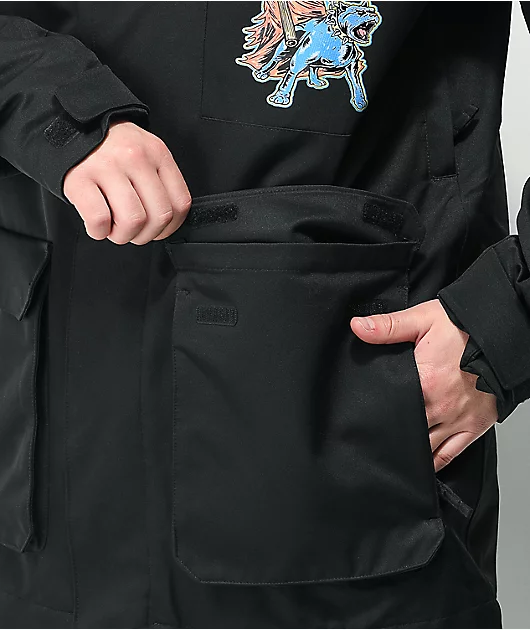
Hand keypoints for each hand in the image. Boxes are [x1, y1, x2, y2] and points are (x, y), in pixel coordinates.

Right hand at [63, 119, 190, 244]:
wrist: (73, 128)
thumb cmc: (112, 149)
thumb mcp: (146, 154)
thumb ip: (160, 182)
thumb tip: (166, 223)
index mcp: (157, 153)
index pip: (180, 204)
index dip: (169, 228)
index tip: (156, 230)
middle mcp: (135, 157)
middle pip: (159, 216)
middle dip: (146, 235)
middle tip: (132, 231)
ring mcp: (107, 166)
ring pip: (132, 221)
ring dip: (123, 235)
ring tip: (113, 228)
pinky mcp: (79, 178)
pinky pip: (99, 219)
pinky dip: (99, 231)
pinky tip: (97, 225)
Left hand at [350, 299, 497, 471]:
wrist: (505, 334)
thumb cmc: (466, 328)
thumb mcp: (423, 319)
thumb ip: (388, 327)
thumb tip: (358, 327)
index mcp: (423, 382)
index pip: (388, 406)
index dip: (371, 414)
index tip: (357, 418)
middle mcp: (439, 406)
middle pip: (404, 431)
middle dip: (386, 435)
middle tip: (368, 439)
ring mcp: (457, 420)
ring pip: (424, 449)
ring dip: (406, 452)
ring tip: (387, 455)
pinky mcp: (474, 426)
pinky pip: (450, 454)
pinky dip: (433, 464)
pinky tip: (418, 467)